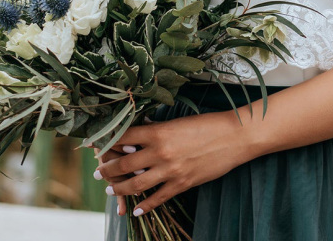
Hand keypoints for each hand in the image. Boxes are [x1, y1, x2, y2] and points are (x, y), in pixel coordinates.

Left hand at [94, 109, 251, 216]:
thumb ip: (158, 129)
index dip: (108, 142)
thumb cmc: (208, 124)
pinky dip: (145, 206)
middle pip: (124, 164)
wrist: (234, 136)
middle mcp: (160, 152)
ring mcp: (171, 170)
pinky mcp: (182, 184)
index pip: (124, 137)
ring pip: (136, 185)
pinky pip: (157, 199)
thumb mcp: (179, 122)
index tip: (98, 146)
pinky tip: (137, 210)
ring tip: (110, 190)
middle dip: (108, 169)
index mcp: (159, 131)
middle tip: (97, 172)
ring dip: (119, 189)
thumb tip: (140, 130)